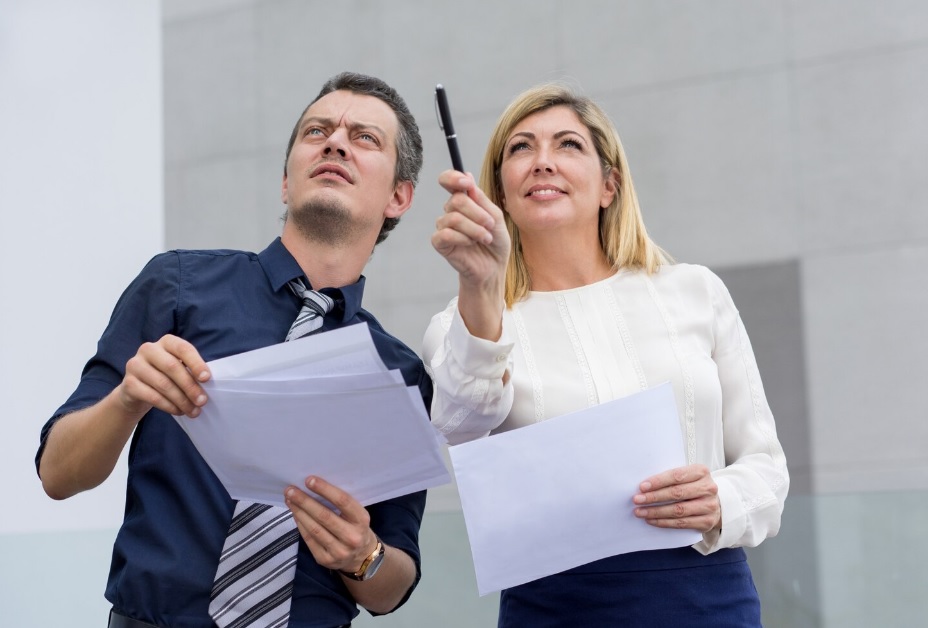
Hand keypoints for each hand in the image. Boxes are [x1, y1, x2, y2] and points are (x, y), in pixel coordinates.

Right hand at [118, 334, 209, 419]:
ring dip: (181, 400)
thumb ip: (190, 371)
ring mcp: (135, 365)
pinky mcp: (128, 383)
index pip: (183, 348)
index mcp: (166, 342)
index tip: (207, 378)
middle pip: (173, 367)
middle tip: (202, 401)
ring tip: (193, 410)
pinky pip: (152, 396)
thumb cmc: (165, 376)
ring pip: (163, 384)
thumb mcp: (178, 368)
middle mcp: (148, 349)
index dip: (196, 363)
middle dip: (190, 386)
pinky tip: (178, 411)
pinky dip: (169, 406)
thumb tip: (206, 384)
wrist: (136, 390)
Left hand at [285, 476, 377, 573]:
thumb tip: (313, 486)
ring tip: (289, 500)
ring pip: (314, 529)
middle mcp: (352, 537)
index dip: (325, 489)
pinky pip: (309, 540)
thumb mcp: (357, 514)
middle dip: (304, 501)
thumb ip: (341, 503)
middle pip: (324, 516)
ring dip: (299, 512)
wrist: (362, 556)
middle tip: (290, 490)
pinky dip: (300, 525)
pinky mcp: (325, 560)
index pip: (342, 501)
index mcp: (362, 520)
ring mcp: (339, 551)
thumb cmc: (356, 527)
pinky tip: (295, 514)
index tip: (309, 480)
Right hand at [432, 170, 509, 288]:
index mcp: (464, 201)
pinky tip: (470, 244)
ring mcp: (443, 226)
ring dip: (474, 229)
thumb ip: (481, 199)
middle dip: (478, 213)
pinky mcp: (439, 242)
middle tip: (490, 226)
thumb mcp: (496, 217)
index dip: (453, 178)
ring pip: (454, 218)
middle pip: (456, 200)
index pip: (448, 180)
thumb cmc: (495, 243)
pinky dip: (462, 238)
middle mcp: (451, 211)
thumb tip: (467, 175)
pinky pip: (445, 234)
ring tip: (485, 238)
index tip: (466, 184)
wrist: (493, 268)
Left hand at [632, 464, 720, 532]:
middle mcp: (708, 488)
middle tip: (637, 500)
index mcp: (701, 472)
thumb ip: (671, 478)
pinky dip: (664, 522)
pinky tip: (652, 520)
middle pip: (677, 493)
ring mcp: (709, 506)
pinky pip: (681, 523)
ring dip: (656, 512)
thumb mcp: (687, 476)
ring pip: (678, 510)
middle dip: (654, 497)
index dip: (658, 481)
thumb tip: (645, 486)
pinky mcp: (707, 522)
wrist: (715, 503)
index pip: (676, 476)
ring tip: (641, 512)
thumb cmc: (694, 486)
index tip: (642, 487)